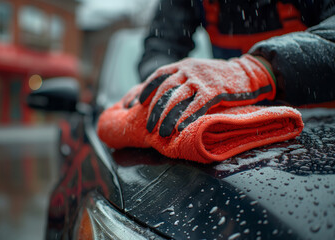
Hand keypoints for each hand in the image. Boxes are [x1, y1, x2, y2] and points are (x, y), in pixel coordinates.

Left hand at [139, 54, 275, 136]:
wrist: (246, 72)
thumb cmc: (218, 77)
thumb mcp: (197, 72)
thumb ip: (181, 80)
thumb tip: (163, 97)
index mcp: (183, 65)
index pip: (158, 75)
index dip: (146, 90)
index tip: (137, 104)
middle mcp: (188, 70)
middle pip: (165, 90)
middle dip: (155, 110)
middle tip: (148, 126)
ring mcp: (201, 80)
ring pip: (177, 99)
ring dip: (166, 118)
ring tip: (160, 133)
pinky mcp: (214, 91)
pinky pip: (196, 106)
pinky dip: (186, 118)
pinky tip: (179, 129)